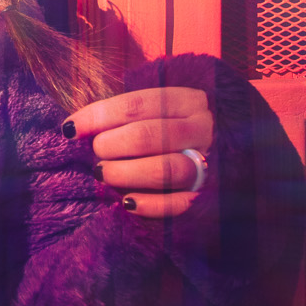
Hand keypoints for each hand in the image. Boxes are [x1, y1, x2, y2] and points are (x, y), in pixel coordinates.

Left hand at [64, 85, 213, 219]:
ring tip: (103, 174)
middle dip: (110, 145)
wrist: (234, 152)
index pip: (136, 104)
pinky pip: (178, 203)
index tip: (70, 129)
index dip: (97, 116)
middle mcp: (201, 128)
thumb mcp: (161, 110)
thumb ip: (126, 116)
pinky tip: (127, 202)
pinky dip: (150, 205)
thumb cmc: (175, 128)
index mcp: (187, 101)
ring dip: (125, 173)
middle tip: (97, 152)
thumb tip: (75, 128)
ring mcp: (208, 162)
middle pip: (147, 136)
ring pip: (164, 169)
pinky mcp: (208, 195)